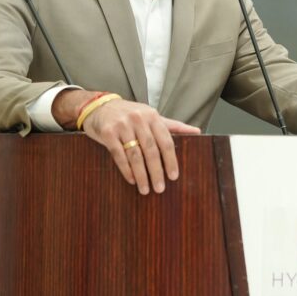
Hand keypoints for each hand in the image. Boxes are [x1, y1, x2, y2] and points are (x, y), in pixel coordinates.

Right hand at [81, 98, 200, 194]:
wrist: (99, 106)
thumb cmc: (130, 114)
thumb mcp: (151, 116)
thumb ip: (172, 125)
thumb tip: (197, 131)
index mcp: (152, 115)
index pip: (165, 140)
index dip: (171, 160)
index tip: (174, 176)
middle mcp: (138, 118)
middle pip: (151, 149)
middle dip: (156, 171)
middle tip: (160, 188)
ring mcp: (122, 125)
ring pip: (135, 154)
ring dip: (141, 174)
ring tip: (145, 189)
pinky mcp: (108, 132)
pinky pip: (119, 154)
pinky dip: (126, 169)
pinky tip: (132, 180)